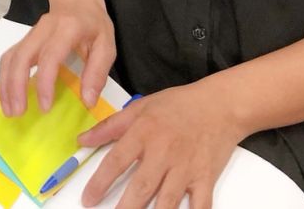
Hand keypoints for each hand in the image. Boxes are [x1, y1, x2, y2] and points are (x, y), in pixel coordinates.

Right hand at [0, 0, 115, 115]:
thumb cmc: (93, 23)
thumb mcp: (106, 45)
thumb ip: (98, 72)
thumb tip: (87, 101)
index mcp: (67, 29)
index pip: (50, 56)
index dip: (45, 82)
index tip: (44, 107)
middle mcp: (44, 30)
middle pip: (21, 56)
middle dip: (15, 86)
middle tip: (17, 113)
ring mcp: (30, 33)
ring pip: (10, 57)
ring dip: (5, 84)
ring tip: (9, 110)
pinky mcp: (24, 39)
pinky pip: (9, 58)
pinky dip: (4, 78)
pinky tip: (7, 96)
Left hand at [78, 80, 245, 208]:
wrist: (220, 105)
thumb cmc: (179, 105)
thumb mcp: (140, 107)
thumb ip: (109, 126)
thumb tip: (83, 140)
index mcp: (145, 132)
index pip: (117, 160)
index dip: (100, 182)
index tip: (88, 199)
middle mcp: (164, 152)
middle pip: (142, 186)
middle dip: (126, 207)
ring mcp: (186, 167)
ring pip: (167, 201)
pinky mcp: (206, 178)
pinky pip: (200, 205)